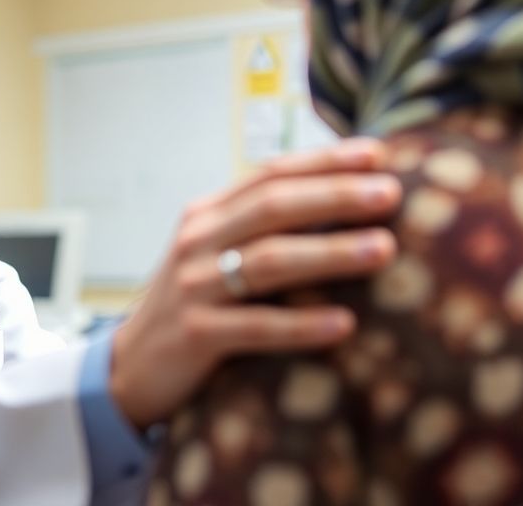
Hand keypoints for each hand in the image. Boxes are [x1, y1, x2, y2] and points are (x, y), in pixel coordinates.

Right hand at [107, 138, 400, 429]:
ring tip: (384, 249)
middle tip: (391, 194)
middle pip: (273, 207)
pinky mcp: (194, 335)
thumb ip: (262, 229)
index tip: (377, 154)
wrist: (131, 368)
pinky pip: (256, 326)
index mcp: (207, 215)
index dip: (324, 161)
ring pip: (268, 261)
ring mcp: (193, 287)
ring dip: (330, 253)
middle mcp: (198, 242)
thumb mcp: (216, 255)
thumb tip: (344, 201)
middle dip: (335, 196)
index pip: (270, 174)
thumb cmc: (194, 306)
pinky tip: (344, 324)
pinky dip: (302, 325)